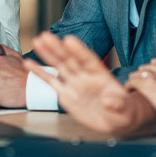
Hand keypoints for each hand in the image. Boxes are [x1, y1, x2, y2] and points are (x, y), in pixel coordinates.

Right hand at [24, 32, 138, 135]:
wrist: (117, 121)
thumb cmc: (124, 111)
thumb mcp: (125, 109)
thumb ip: (117, 103)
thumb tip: (109, 100)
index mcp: (100, 75)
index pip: (88, 60)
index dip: (79, 50)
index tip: (69, 40)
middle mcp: (85, 76)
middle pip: (70, 59)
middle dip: (58, 47)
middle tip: (46, 35)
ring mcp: (74, 84)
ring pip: (59, 66)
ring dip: (48, 54)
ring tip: (37, 41)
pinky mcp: (66, 94)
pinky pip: (51, 82)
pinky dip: (40, 73)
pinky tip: (29, 64)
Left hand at [126, 58, 155, 144]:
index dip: (150, 68)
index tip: (148, 74)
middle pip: (143, 68)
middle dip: (140, 76)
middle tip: (139, 85)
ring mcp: (150, 77)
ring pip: (134, 75)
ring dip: (133, 82)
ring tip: (133, 89)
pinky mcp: (143, 84)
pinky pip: (130, 83)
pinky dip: (128, 88)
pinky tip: (129, 92)